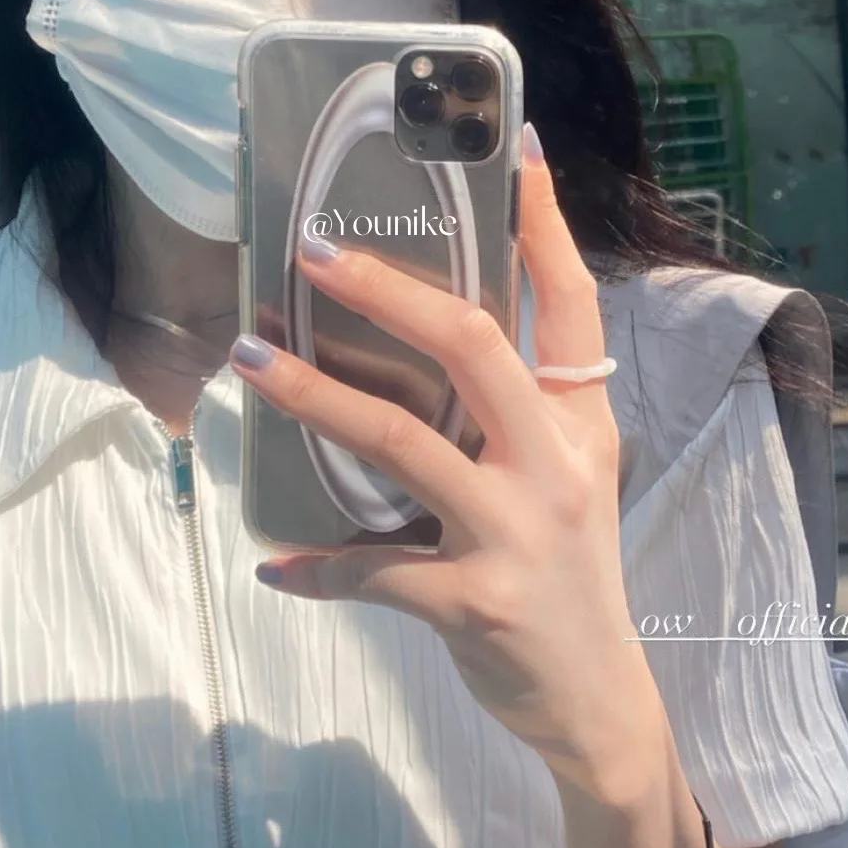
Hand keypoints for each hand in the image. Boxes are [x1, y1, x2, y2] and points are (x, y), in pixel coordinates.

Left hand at [231, 124, 669, 797]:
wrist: (597, 697)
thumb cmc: (573, 573)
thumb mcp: (572, 479)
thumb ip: (522, 415)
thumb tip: (429, 344)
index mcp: (582, 426)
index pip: (571, 304)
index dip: (545, 225)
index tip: (522, 150)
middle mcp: (555, 464)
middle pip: (472, 347)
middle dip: (387, 291)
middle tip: (313, 254)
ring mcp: (515, 532)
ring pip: (401, 442)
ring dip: (314, 398)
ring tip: (250, 362)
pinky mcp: (472, 600)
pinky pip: (371, 570)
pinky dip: (317, 566)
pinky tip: (275, 562)